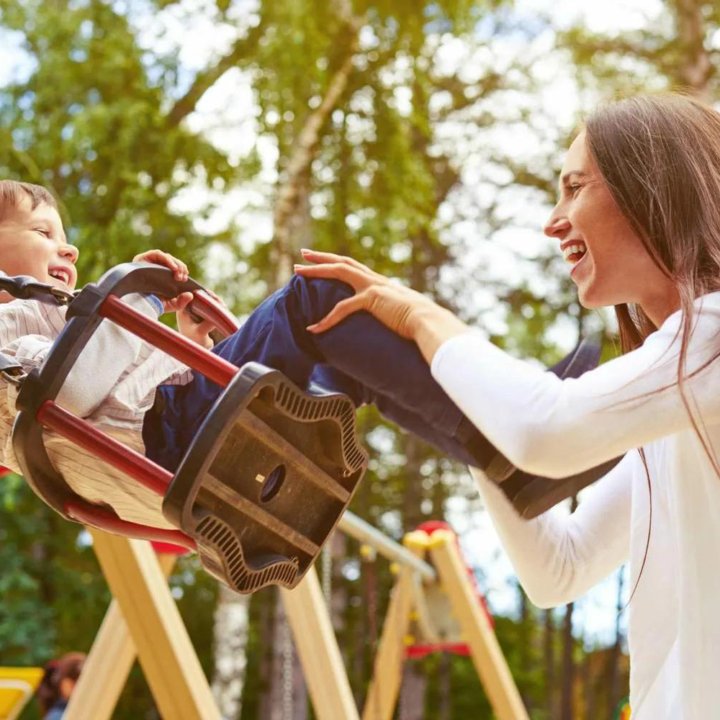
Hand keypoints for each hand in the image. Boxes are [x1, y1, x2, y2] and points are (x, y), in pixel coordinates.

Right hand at [132, 250, 213, 347]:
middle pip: (172, 261)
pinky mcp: (142, 258)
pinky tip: (173, 269)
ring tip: (179, 274)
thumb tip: (191, 295)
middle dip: (180, 268)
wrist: (139, 304)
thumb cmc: (153, 304)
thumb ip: (182, 301)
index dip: (182, 270)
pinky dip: (167, 260)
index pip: (174, 267)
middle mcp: (154, 267)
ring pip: (167, 257)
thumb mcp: (170, 304)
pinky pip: (157, 254)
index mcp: (162, 275)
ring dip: (176, 264)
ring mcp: (148, 262)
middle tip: (183, 278)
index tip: (185, 278)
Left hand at [293, 249, 442, 339]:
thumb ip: (392, 313)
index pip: (354, 268)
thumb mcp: (401, 314)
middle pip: (342, 262)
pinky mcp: (371, 299)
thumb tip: (391, 321)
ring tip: (297, 271)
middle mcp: (374, 280)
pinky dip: (326, 319)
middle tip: (302, 254)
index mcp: (380, 283)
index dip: (336, 262)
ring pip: (338, 272)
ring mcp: (372, 287)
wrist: (428, 322)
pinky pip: (342, 307)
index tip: (322, 260)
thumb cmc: (419, 323)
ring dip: (316, 270)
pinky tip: (314, 328)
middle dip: (321, 258)